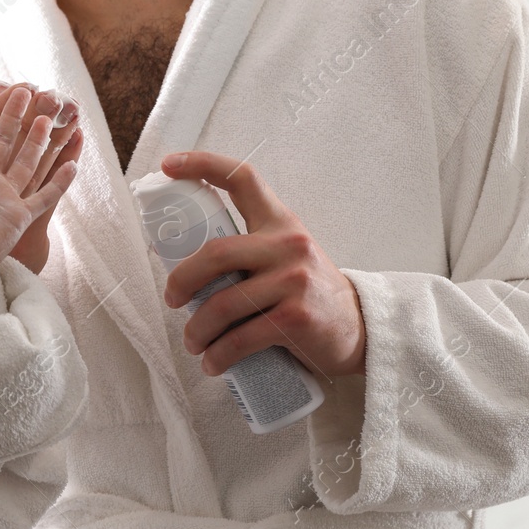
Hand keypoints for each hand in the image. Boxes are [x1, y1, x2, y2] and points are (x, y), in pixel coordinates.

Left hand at [0, 87, 77, 319]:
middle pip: (2, 140)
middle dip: (13, 115)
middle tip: (25, 90)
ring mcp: (4, 196)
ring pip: (25, 161)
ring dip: (36, 140)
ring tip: (49, 117)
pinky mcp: (19, 216)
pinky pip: (44, 197)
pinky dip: (59, 182)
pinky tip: (72, 164)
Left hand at [159, 151, 365, 379]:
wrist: (360, 329)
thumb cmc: (309, 292)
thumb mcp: (287, 255)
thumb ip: (250, 248)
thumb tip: (186, 260)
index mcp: (280, 222)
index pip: (242, 178)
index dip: (202, 165)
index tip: (168, 166)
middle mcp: (288, 244)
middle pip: (215, 253)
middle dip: (182, 280)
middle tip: (172, 300)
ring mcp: (293, 281)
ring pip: (223, 304)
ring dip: (197, 330)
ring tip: (193, 343)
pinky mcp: (296, 318)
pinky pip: (241, 338)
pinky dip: (219, 355)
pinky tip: (213, 363)